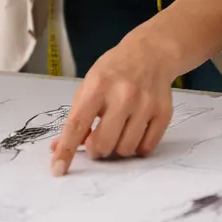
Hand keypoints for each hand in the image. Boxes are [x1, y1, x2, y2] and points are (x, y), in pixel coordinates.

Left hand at [50, 36, 177, 175]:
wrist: (151, 53)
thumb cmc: (114, 71)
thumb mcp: (89, 85)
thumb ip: (76, 116)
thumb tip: (58, 148)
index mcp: (97, 86)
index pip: (77, 124)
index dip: (66, 149)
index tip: (58, 169)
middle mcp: (123, 95)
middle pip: (103, 143)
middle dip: (96, 149)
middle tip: (97, 140)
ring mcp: (145, 104)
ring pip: (125, 149)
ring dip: (117, 148)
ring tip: (117, 132)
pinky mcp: (163, 113)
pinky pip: (146, 147)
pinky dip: (137, 146)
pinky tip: (134, 131)